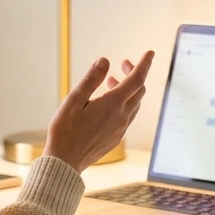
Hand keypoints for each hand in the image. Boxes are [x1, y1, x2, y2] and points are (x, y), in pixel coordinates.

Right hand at [43, 52, 154, 171]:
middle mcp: (122, 117)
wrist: (65, 163)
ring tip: (112, 82)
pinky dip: (124, 103)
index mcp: (112, 105)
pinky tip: (108, 104)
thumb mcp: (73, 100)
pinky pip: (128, 116)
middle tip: (122, 64)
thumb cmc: (65, 131)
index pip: (137, 79)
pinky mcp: (116, 138)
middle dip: (134, 74)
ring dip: (128, 90)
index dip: (144, 64)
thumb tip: (105, 60)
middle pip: (139, 90)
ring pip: (135, 104)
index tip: (150, 52)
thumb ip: (91, 79)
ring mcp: (121, 129)